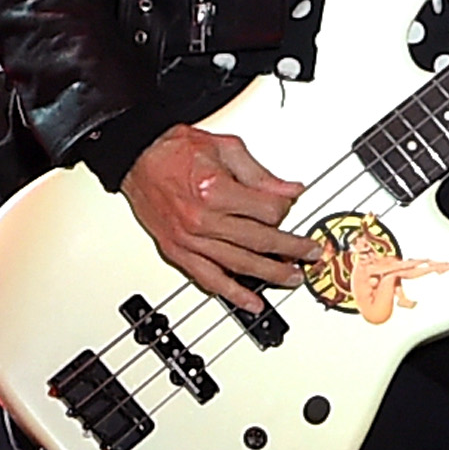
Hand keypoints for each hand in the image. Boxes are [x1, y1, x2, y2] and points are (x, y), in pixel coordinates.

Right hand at [120, 125, 319, 313]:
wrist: (138, 158)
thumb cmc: (177, 149)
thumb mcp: (227, 148)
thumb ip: (261, 174)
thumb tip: (291, 189)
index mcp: (216, 190)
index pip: (268, 211)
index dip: (285, 209)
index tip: (290, 206)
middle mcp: (203, 220)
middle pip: (260, 241)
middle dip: (291, 248)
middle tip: (310, 253)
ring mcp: (190, 239)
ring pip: (239, 264)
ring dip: (270, 274)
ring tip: (292, 278)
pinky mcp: (178, 251)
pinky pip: (209, 279)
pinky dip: (233, 293)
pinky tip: (251, 302)